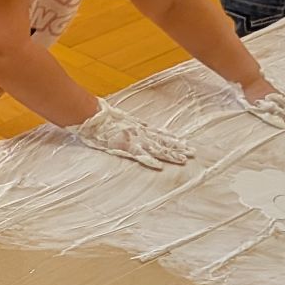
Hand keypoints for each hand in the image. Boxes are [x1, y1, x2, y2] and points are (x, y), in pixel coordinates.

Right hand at [74, 100, 192, 169]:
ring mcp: (133, 141)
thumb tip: (143, 123)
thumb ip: (132, 122)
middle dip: (178, 147)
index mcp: (138, 128)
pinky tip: (160, 166)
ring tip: (183, 160)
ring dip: (170, 155)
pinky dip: (150, 161)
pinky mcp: (125, 147)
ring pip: (156, 149)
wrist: (91, 117)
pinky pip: (139, 156)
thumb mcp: (119, 118)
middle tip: (193, 152)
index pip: (159, 134)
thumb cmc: (101, 118)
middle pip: (163, 142)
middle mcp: (139, 134)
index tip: (183, 141)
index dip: (171, 138)